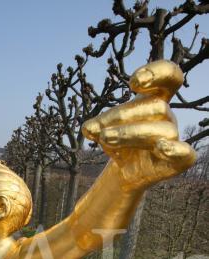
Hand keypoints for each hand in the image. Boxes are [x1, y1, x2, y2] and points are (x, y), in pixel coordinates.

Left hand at [82, 60, 195, 189]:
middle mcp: (166, 117)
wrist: (125, 172)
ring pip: (159, 131)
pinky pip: (185, 153)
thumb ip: (98, 127)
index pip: (170, 77)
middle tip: (100, 130)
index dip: (158, 72)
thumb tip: (87, 128)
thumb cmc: (120, 144)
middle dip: (123, 116)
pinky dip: (175, 149)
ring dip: (130, 134)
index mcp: (154, 101)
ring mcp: (173, 138)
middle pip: (154, 107)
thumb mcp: (106, 130)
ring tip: (105, 138)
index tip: (134, 81)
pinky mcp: (178, 161)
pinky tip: (161, 147)